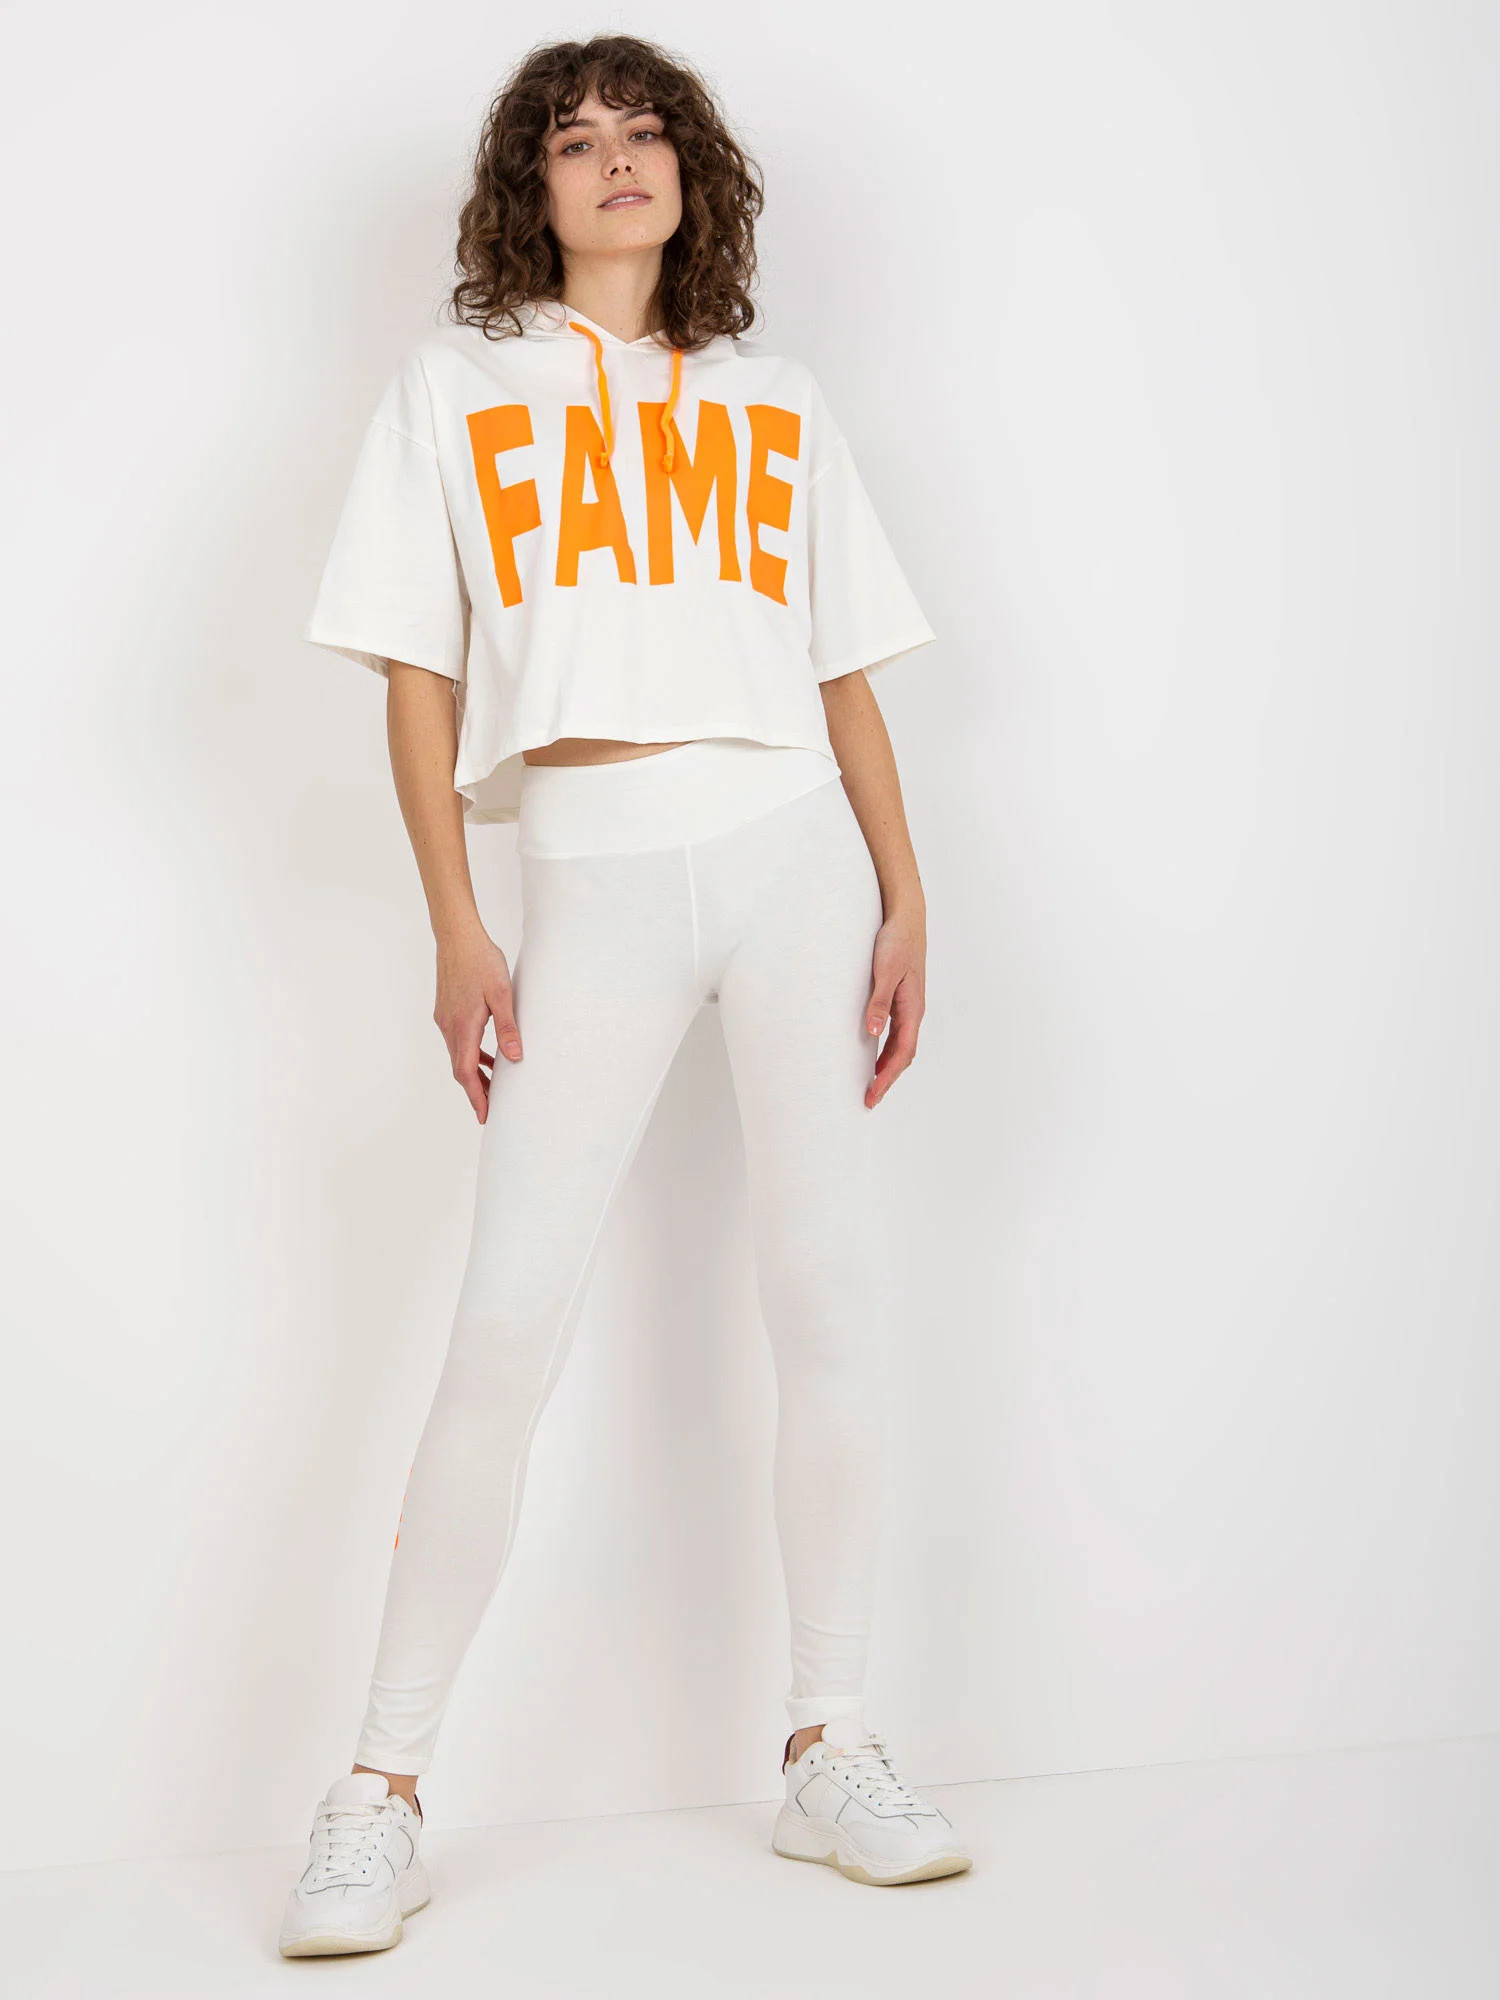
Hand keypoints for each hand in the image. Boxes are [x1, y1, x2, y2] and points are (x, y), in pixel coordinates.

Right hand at [434, 928, 521, 1121]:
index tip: (485, 1115)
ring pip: (458, 1055)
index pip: (466, 1072)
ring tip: (495, 1085)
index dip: (476, 1096)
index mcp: (463, 1026)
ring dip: (475, 1072)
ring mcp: (445, 1018)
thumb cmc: (481, 960)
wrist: (457, 935)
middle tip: (492, 1108)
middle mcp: (449, 1026)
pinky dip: (472, 1053)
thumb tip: (516, 1058)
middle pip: (460, 1068)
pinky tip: (488, 1055)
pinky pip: (458, 1041)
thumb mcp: (502, 994)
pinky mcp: (447, 1010)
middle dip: (476, 1090)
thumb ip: (508, 1027)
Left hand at [864, 908, 925, 1108]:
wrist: (906, 919)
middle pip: (903, 1056)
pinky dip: (886, 1050)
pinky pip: (896, 1033)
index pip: (902, 1054)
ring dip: (887, 1067)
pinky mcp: (901, 999)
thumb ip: (878, 1001)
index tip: (872, 1095)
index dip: (887, 1078)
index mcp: (912, 1009)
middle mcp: (913, 1012)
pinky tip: (874, 1054)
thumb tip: (873, 1032)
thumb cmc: (896, 942)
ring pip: (901, 1046)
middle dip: (887, 1080)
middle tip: (868, 1099)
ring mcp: (908, 1007)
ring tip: (871, 1085)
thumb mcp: (884, 971)